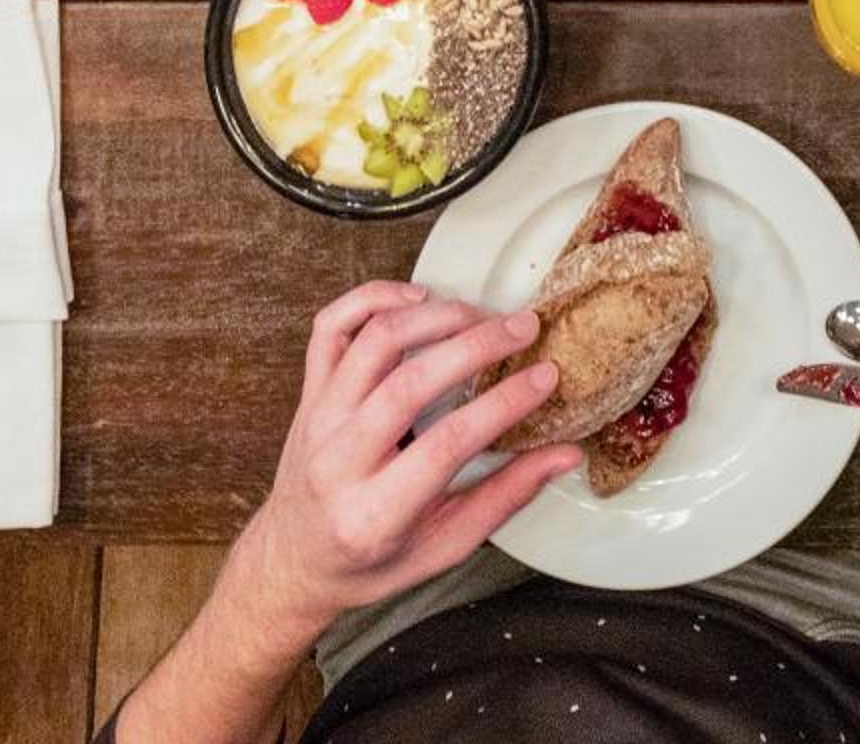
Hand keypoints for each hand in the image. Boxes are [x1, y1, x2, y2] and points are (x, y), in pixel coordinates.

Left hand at [220, 281, 581, 635]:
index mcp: (375, 513)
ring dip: (434, 316)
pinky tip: (417, 298)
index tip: (546, 376)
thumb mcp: (443, 548)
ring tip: (480, 315)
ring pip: (372, 343)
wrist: (293, 560)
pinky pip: (331, 326)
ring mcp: (316, 420)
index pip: (447, 443)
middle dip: (475, 345)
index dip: (503, 404)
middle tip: (524, 327)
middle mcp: (338, 461)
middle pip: (408, 381)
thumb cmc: (371, 561)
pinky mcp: (307, 393)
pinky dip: (372, 298)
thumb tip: (566, 455)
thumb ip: (504, 498)